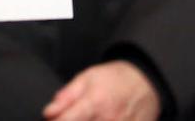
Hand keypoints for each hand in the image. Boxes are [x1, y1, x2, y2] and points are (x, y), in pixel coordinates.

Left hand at [43, 60, 160, 120]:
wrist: (146, 83)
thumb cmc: (114, 79)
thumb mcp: (86, 78)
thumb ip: (66, 97)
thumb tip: (48, 112)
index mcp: (94, 103)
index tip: (51, 119)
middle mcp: (108, 120)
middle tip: (70, 116)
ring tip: (88, 117)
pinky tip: (97, 120)